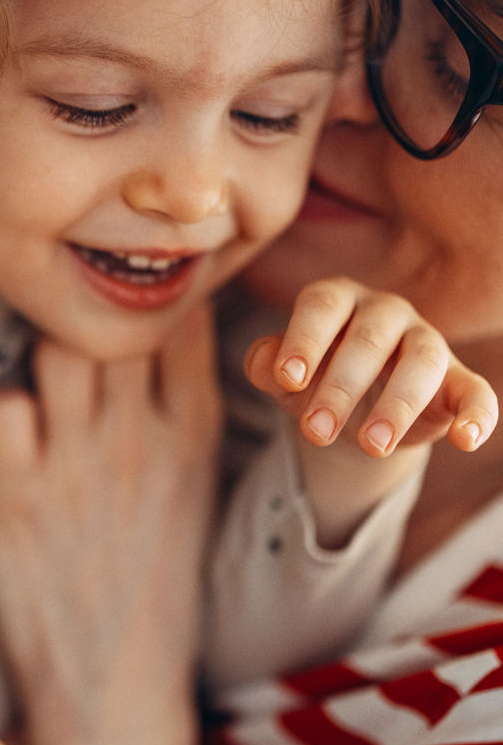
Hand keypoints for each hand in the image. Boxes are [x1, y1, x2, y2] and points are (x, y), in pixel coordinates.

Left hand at [0, 310, 220, 717]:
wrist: (114, 683)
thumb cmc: (152, 578)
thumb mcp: (191, 488)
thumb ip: (175, 409)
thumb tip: (158, 330)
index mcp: (192, 433)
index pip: (181, 319)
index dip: (152, 300)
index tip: (131, 305)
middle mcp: (136, 437)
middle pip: (113, 321)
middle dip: (91, 314)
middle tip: (72, 333)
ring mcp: (73, 462)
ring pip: (54, 347)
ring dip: (41, 353)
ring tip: (43, 389)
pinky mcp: (12, 491)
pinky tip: (10, 440)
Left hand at [244, 277, 497, 457]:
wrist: (353, 409)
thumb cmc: (313, 377)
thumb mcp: (284, 375)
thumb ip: (266, 364)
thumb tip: (266, 362)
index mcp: (338, 298)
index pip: (321, 306)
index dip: (305, 339)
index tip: (288, 378)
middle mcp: (385, 311)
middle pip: (368, 339)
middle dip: (340, 388)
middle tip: (315, 432)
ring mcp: (426, 342)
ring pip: (422, 362)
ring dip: (397, 405)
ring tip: (370, 446)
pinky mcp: (457, 380)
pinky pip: (477, 392)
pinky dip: (478, 415)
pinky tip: (464, 441)